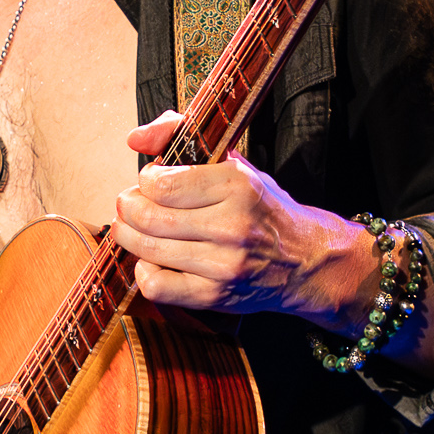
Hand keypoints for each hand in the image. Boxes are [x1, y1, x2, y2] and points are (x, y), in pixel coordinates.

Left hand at [116, 111, 374, 324]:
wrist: (306, 260)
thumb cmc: (263, 208)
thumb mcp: (234, 164)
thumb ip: (182, 138)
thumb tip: (134, 138)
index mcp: (237, 186)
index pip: (162, 184)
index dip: (145, 180)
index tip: (150, 181)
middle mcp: (231, 225)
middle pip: (149, 218)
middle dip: (127, 209)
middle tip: (128, 204)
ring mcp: (224, 264)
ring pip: (148, 251)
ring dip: (129, 237)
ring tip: (132, 228)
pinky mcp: (216, 296)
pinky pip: (158, 287)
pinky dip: (143, 272)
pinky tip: (151, 261)